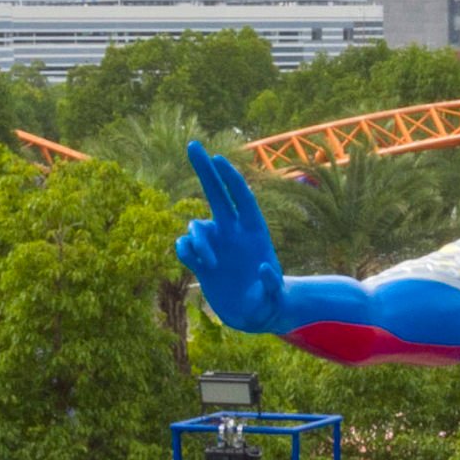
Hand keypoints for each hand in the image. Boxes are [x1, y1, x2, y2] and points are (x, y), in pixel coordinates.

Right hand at [175, 141, 290, 332]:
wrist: (254, 315)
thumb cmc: (269, 303)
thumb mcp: (274, 297)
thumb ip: (271, 284)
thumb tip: (264, 268)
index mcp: (254, 233)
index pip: (242, 198)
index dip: (231, 178)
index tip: (219, 159)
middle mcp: (233, 234)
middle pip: (216, 194)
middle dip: (205, 169)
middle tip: (193, 144)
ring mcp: (216, 245)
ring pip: (197, 226)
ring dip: (197, 240)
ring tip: (208, 263)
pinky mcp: (201, 261)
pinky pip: (185, 246)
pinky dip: (185, 250)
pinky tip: (196, 263)